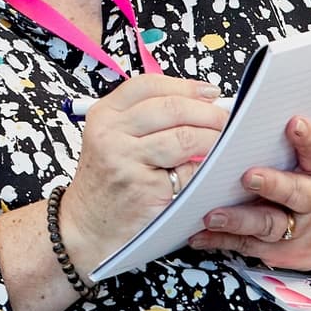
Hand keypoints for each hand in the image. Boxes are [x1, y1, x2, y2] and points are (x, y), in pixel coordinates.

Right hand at [60, 74, 229, 277]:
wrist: (86, 225)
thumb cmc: (106, 181)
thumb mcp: (110, 139)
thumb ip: (143, 119)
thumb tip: (198, 102)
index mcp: (103, 115)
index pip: (148, 85)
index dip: (185, 86)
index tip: (209, 92)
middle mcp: (110, 134)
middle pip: (171, 108)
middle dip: (207, 111)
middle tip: (224, 118)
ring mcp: (126, 161)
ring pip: (184, 137)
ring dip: (213, 138)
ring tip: (224, 142)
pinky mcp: (145, 190)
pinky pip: (187, 173)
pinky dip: (204, 169)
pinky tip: (208, 169)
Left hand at [188, 115, 310, 271]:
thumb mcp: (310, 157)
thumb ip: (282, 140)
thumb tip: (239, 110)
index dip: (308, 138)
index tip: (294, 124)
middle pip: (296, 193)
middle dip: (272, 185)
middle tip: (248, 176)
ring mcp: (297, 228)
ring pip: (269, 225)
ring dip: (239, 220)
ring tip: (213, 215)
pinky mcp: (278, 250)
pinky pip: (247, 245)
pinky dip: (221, 241)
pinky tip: (200, 234)